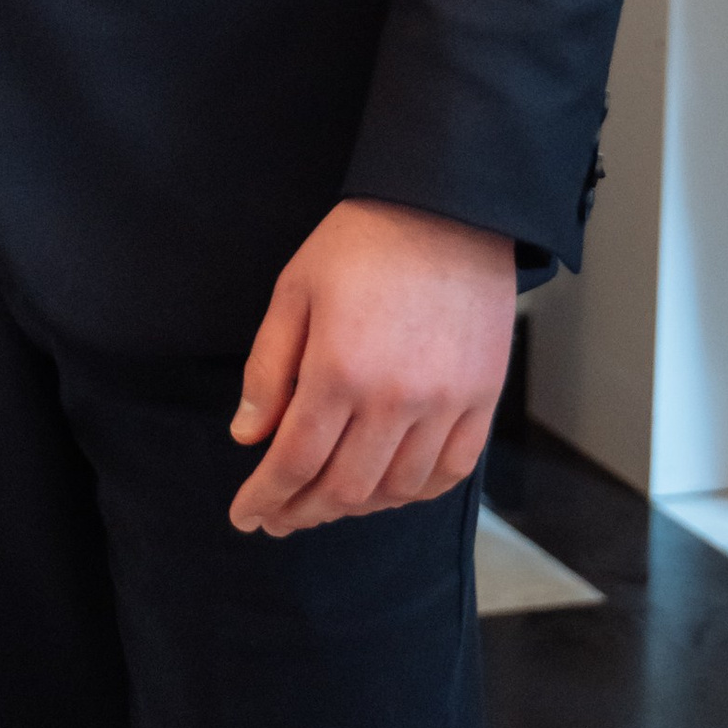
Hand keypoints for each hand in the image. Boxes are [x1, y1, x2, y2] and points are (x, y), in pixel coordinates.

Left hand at [229, 198, 515, 536]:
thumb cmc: (359, 244)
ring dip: (356, 507)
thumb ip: (268, 370)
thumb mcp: (293, 293)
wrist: (446, 210)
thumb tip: (249, 437)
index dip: (267, 497)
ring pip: (397, 488)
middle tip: (280, 518)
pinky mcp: (482, 398)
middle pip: (344, 487)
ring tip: (326, 503)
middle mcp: (395, 399)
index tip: (246, 516)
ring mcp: (445, 403)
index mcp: (339, 370)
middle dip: (303, 511)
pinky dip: (415, 492)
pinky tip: (388, 489)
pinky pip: (450, 472)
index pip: (295, 461)